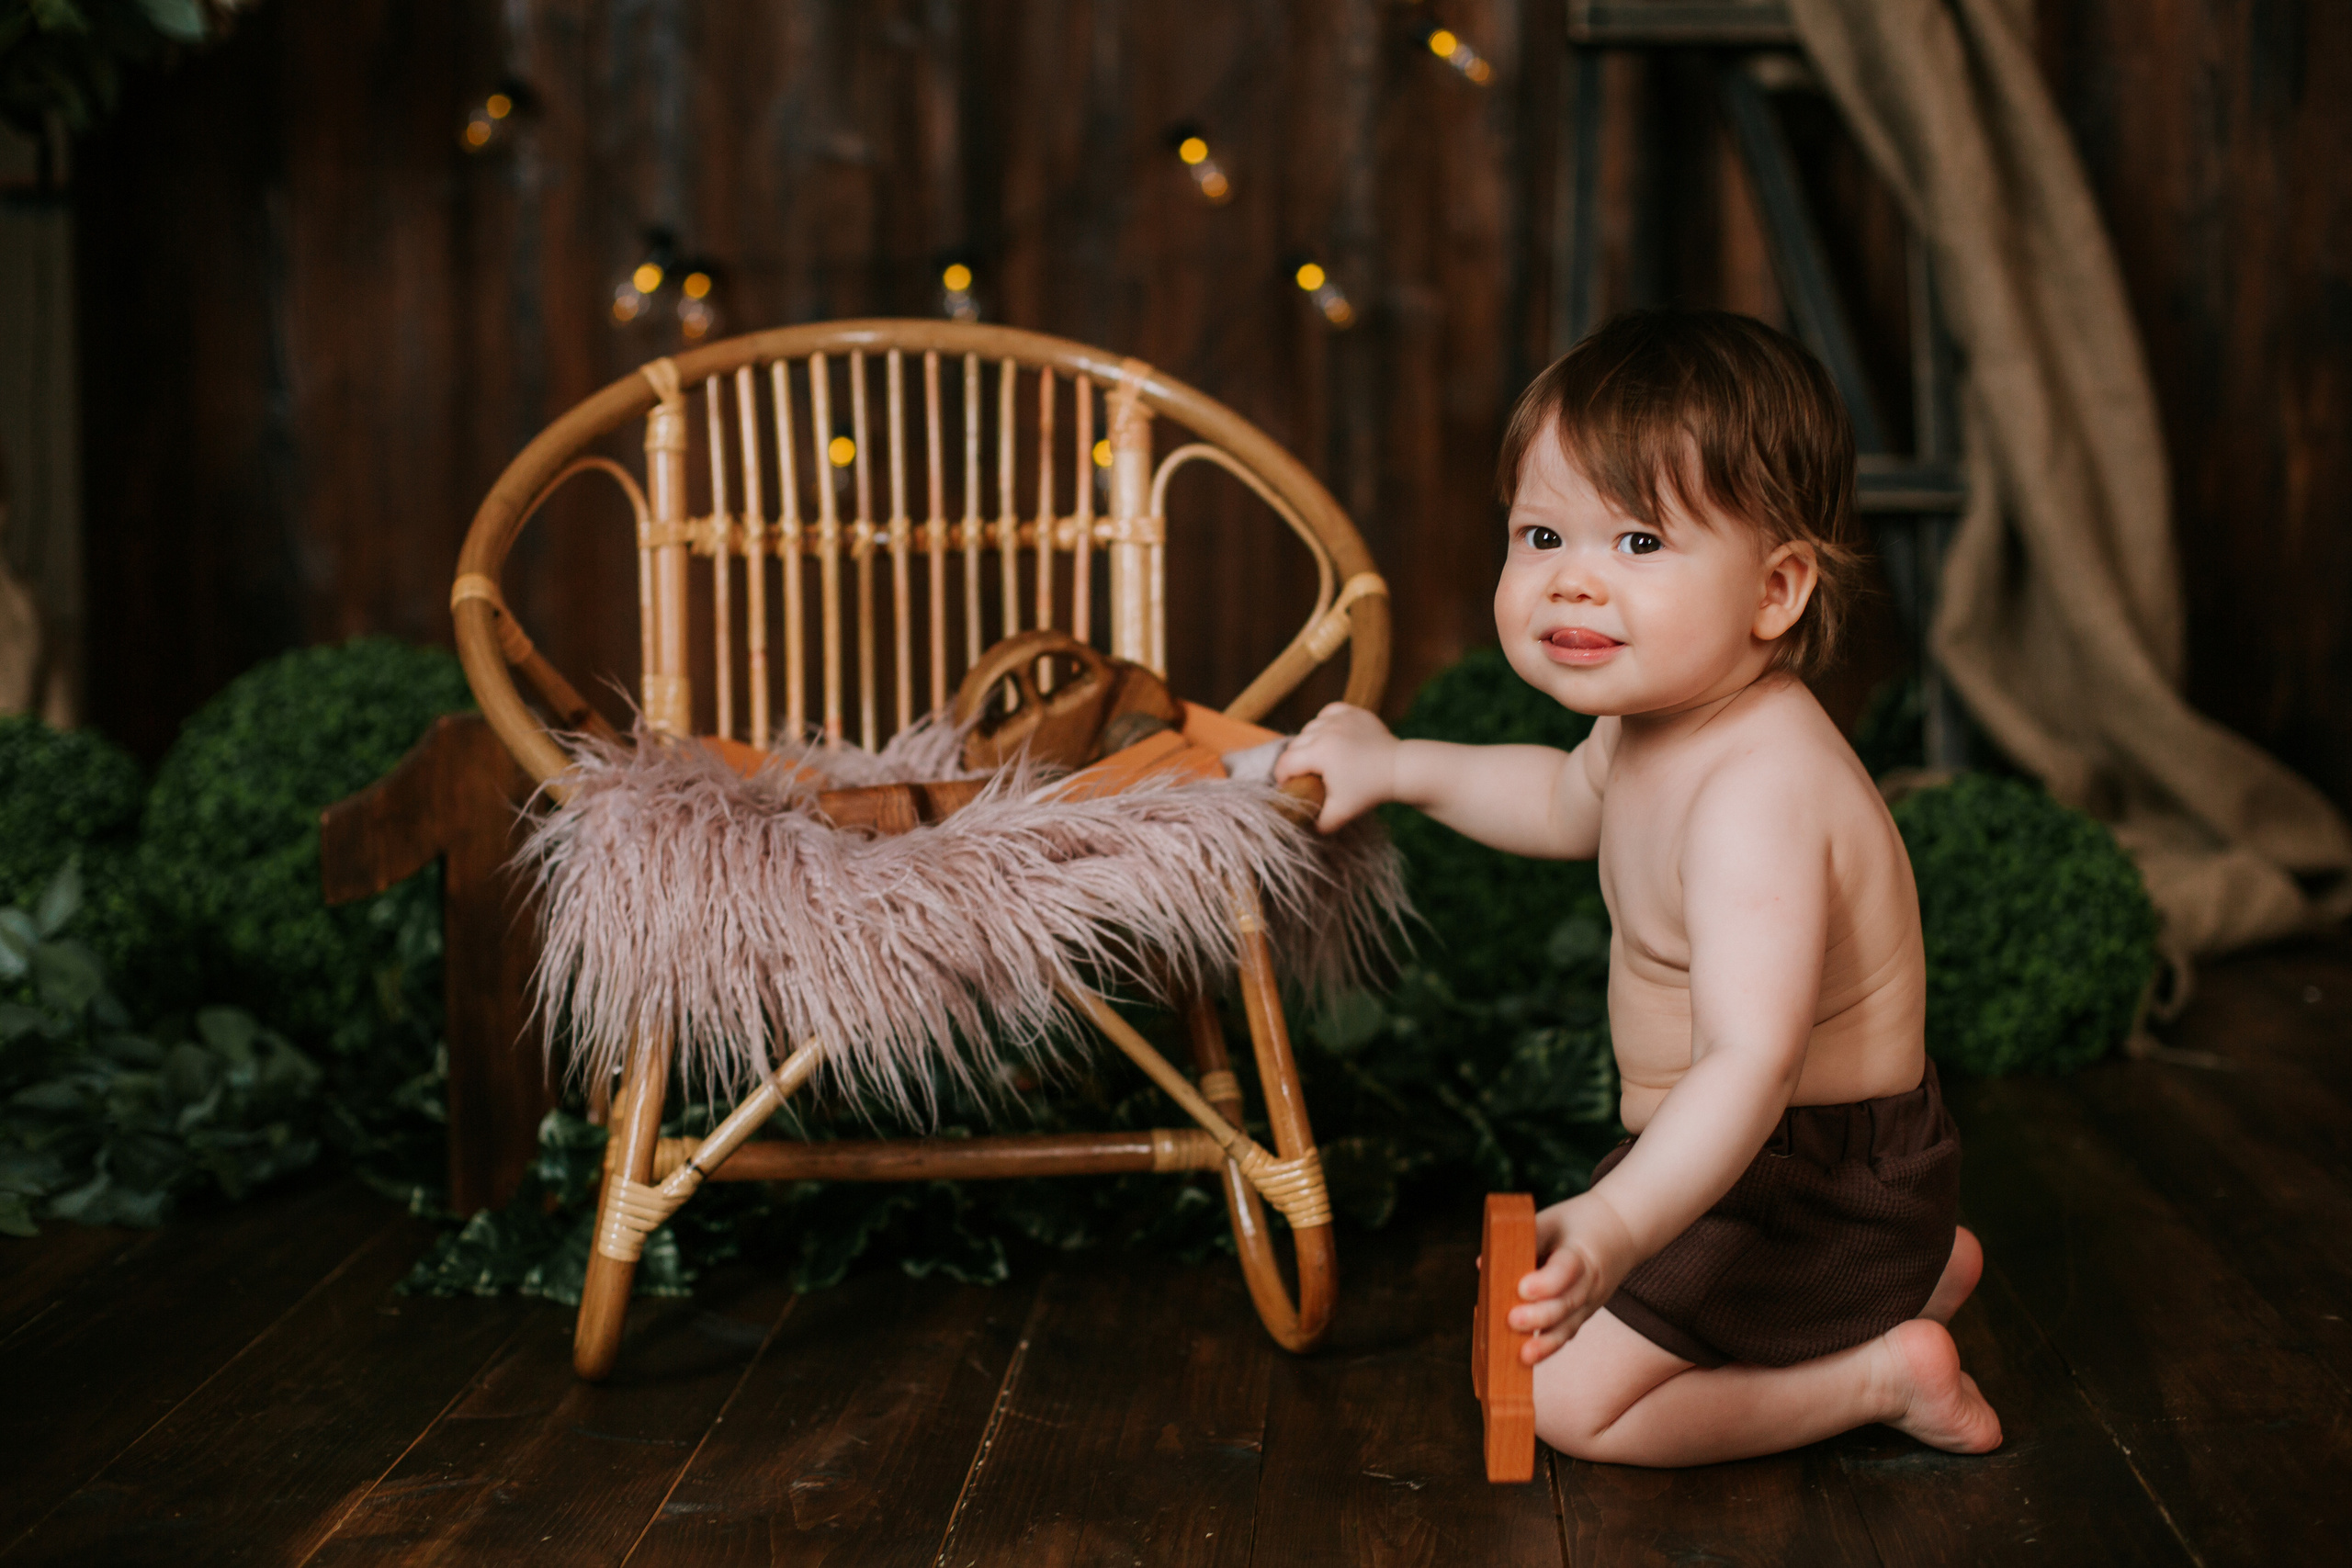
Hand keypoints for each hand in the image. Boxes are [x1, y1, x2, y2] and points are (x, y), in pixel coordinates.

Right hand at [1274, 702, 1399, 831]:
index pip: (1285, 763)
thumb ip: (1317, 823)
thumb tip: (1301, 825)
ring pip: (1309, 727)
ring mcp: (1340, 718)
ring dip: (1308, 742)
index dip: (1281, 777)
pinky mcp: (1353, 712)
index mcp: (1320, 752)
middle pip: (1295, 744)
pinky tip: (1329, 736)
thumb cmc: (1370, 791)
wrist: (1401, 769)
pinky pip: (1327, 713)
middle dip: (1294, 762)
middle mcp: (1326, 730)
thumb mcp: (1340, 814)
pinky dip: (1324, 723)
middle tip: (1303, 776)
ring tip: (1317, 758)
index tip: (1288, 786)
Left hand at [1508, 1193, 1635, 1362]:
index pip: (1567, 1270)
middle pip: (1567, 1304)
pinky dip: (1548, 1347)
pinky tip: (1528, 1357)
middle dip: (1540, 1316)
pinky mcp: (1582, 1315)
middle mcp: (1589, 1283)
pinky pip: (1566, 1333)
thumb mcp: (1554, 1221)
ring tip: (1523, 1355)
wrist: (1622, 1230)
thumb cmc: (1578, 1224)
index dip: (1547, 1282)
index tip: (1522, 1288)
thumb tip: (1483, 1264)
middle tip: (1512, 1320)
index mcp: (1581, 1254)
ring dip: (1546, 1343)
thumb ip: (1522, 1240)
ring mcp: (1589, 1303)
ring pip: (1568, 1326)